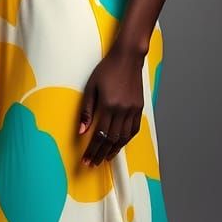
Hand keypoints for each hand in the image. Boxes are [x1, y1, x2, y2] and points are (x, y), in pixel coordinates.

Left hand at [77, 46, 144, 165]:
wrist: (128, 58)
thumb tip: (81, 131)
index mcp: (109, 106)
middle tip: (93, 164)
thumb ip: (87, 110)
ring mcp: (133, 110)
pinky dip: (126, 139)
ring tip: (105, 158)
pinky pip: (134, 129)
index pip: (99, 135)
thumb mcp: (91, 87)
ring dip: (114, 150)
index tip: (86, 160)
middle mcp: (122, 110)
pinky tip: (120, 144)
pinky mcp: (139, 107)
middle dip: (101, 154)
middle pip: (111, 140)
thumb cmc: (106, 69)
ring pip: (124, 137)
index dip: (92, 150)